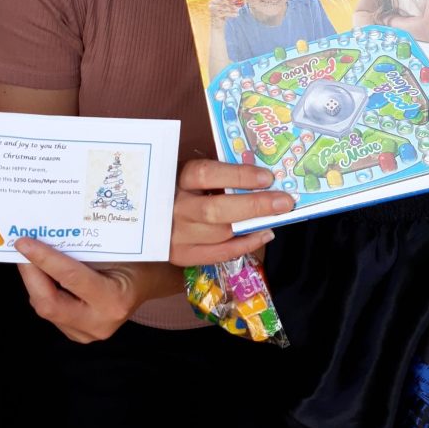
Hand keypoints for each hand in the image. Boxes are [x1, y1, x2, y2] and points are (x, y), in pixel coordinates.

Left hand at [15, 239, 176, 342]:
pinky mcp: (79, 335)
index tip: (23, 242)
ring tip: (30, 257)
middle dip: (30, 275)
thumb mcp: (115, 250)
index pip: (69, 278)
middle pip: (49, 303)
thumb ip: (83, 250)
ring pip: (47, 308)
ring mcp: (88, 334)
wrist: (151, 283)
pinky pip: (52, 312)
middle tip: (21, 249)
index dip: (43, 259)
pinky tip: (43, 274)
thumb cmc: (136, 260)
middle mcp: (99, 322)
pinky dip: (44, 291)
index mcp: (113, 300)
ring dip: (34, 282)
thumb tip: (45, 237)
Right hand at [170, 159, 295, 265]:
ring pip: (220, 233)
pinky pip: (219, 254)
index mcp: (175, 178)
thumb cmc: (177, 187)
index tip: (266, 177)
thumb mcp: (188, 171)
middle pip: (216, 209)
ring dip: (254, 225)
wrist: (143, 216)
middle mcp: (173, 208)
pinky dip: (245, 245)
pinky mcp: (181, 255)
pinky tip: (263, 234)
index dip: (238, 176)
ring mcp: (176, 235)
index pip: (206, 174)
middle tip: (284, 201)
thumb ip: (216, 172)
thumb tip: (259, 175)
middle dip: (255, 205)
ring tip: (278, 215)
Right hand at [209, 0, 242, 22]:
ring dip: (233, 9)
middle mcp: (211, 4)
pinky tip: (236, 15)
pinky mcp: (216, 15)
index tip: (235, 0)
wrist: (217, 26)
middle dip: (232, 4)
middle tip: (238, 6)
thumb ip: (230, 4)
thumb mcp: (226, 9)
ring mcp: (213, 10)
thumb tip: (238, 0)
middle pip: (224, 1)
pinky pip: (226, 13)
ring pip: (226, 8)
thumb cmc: (222, 16)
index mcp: (213, 1)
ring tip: (238, 11)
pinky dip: (232, 14)